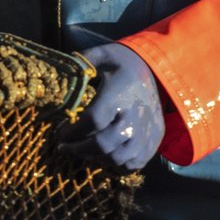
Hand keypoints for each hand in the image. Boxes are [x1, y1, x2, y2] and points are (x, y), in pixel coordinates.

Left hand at [69, 42, 164, 171]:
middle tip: (65, 148)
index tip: (59, 134)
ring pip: (117, 158)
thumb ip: (83, 62)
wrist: (160, 71)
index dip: (72, 131)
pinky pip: (133, 164)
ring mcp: (146, 132)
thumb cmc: (125, 65)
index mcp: (119, 95)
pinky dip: (117, 164)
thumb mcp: (104, 55)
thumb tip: (63, 69)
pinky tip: (105, 154)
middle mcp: (134, 117)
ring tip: (84, 151)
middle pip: (103, 144)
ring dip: (96, 158)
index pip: (92, 120)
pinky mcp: (153, 141)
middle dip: (78, 149)